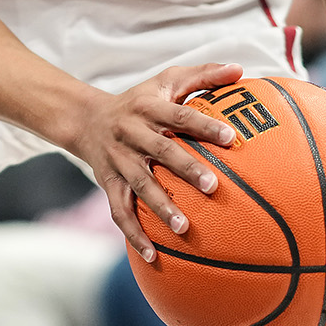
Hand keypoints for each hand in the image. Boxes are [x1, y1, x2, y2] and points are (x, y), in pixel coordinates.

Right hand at [62, 62, 244, 261]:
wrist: (86, 118)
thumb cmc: (139, 99)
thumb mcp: (166, 80)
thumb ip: (203, 75)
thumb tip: (240, 69)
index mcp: (148, 107)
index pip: (178, 116)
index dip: (204, 126)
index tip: (232, 138)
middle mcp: (131, 133)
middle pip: (160, 152)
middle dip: (186, 169)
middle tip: (214, 186)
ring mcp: (119, 160)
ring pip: (139, 185)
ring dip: (161, 207)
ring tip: (184, 228)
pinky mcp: (108, 183)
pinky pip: (119, 211)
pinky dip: (134, 235)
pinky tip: (153, 257)